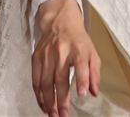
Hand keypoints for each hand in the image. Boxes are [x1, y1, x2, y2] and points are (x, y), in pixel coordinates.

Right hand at [32, 0, 100, 116]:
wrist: (60, 22)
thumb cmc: (78, 40)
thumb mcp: (92, 52)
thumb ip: (94, 73)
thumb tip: (93, 92)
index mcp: (78, 48)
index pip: (80, 64)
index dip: (82, 80)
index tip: (82, 94)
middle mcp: (61, 51)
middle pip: (60, 78)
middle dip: (61, 100)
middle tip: (64, 115)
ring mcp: (46, 54)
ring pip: (45, 82)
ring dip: (48, 102)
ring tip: (53, 114)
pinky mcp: (36, 57)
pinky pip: (35, 80)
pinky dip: (38, 95)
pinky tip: (44, 105)